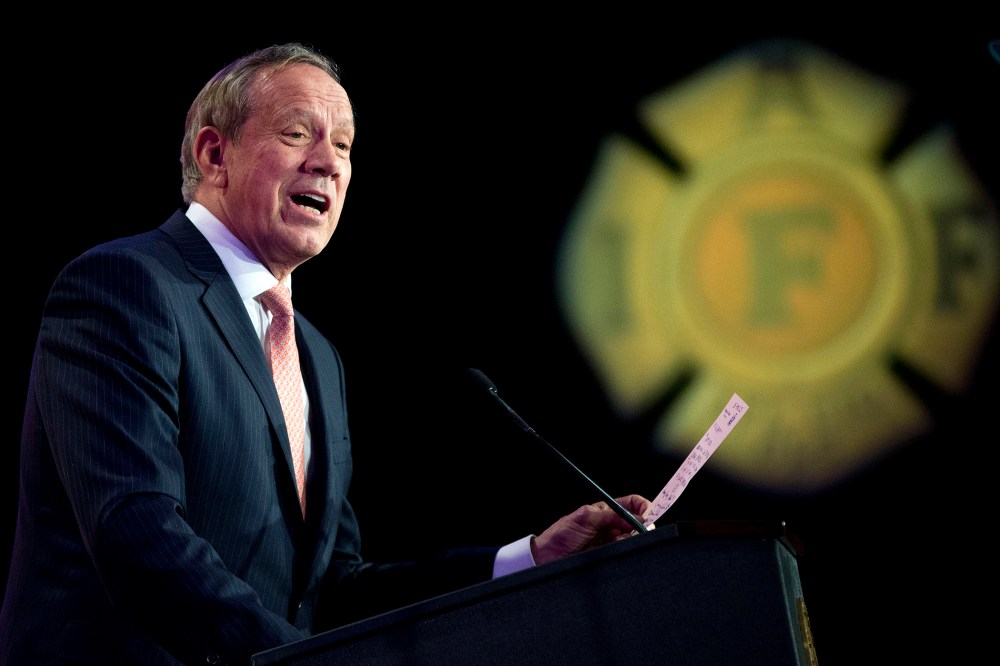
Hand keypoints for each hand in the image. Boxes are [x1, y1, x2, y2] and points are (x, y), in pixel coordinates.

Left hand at [530, 494, 650, 565]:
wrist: (546, 559)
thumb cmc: (560, 535)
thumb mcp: (584, 517)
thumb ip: (610, 515)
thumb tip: (637, 517)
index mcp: (604, 511)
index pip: (631, 504)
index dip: (643, 506)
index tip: (650, 513)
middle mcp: (610, 526)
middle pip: (637, 522)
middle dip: (643, 524)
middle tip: (642, 529)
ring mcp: (611, 542)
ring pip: (633, 538)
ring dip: (634, 538)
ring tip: (623, 541)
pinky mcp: (609, 557)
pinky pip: (625, 552)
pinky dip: (628, 550)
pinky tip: (622, 550)